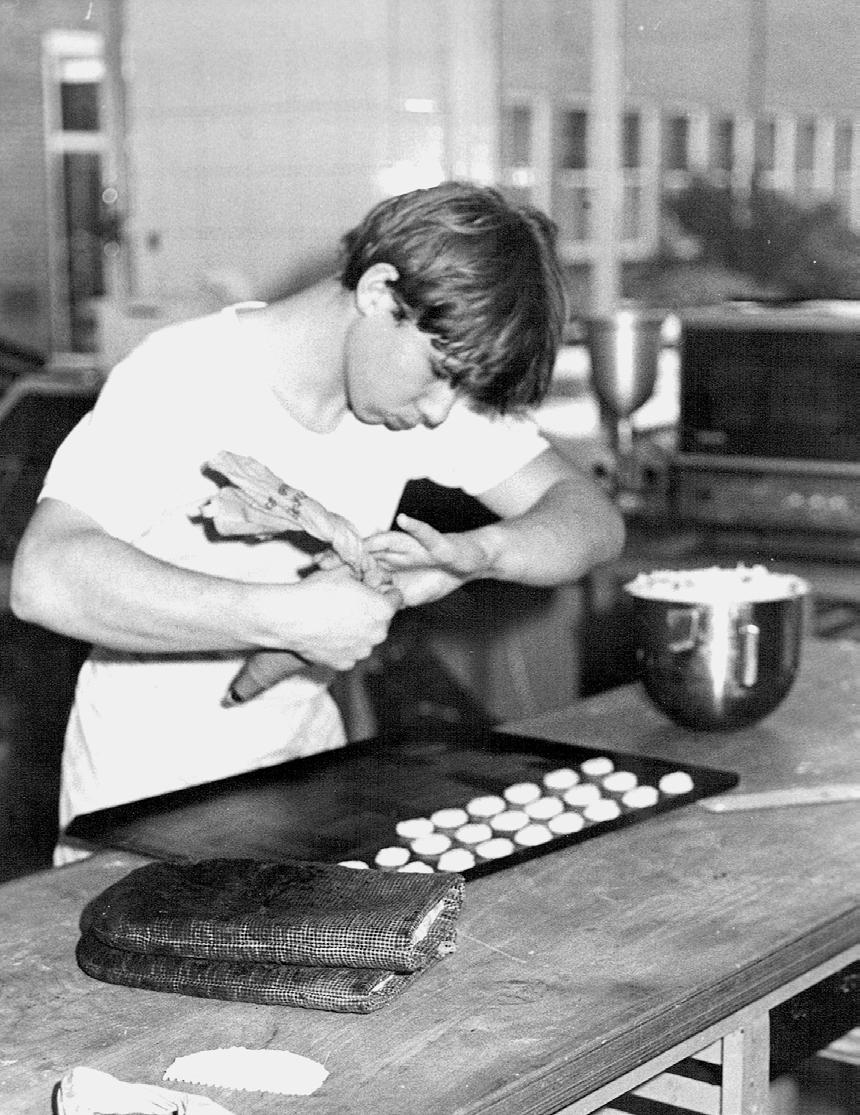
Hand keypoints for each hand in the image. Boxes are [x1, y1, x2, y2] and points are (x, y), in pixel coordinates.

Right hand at [260, 567, 401, 670]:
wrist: (289, 618)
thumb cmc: (317, 592)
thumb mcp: (343, 573)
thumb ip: (362, 575)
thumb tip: (366, 576)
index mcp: (383, 610)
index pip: (397, 598)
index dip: (385, 591)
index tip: (373, 589)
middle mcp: (378, 634)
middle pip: (382, 621)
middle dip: (371, 612)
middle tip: (351, 603)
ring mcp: (361, 652)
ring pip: (366, 638)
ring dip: (358, 630)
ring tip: (335, 619)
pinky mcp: (345, 664)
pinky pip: (349, 653)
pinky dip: (342, 646)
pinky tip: (328, 634)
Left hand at [334, 513, 491, 606]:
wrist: (468, 563)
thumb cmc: (437, 577)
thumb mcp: (407, 595)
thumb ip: (387, 601)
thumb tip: (367, 615)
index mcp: (388, 564)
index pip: (359, 565)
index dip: (338, 568)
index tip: (314, 574)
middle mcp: (396, 551)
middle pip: (365, 551)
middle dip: (344, 555)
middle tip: (321, 560)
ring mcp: (413, 544)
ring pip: (387, 541)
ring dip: (371, 542)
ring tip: (354, 543)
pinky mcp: (435, 541)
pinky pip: (424, 532)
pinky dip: (415, 526)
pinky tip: (404, 519)